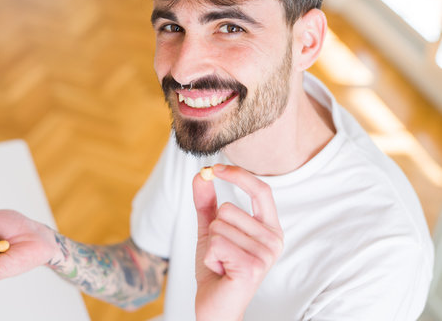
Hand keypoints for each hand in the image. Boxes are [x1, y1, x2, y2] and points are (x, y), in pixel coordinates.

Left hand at [192, 164, 283, 320]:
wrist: (214, 306)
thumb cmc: (217, 268)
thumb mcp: (211, 230)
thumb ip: (207, 203)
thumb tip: (201, 174)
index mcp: (270, 228)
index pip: (261, 190)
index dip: (238, 174)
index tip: (215, 168)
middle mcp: (274, 240)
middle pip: (229, 208)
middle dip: (214, 229)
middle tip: (221, 252)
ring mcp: (265, 254)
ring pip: (219, 226)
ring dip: (211, 245)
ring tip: (221, 262)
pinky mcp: (251, 267)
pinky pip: (216, 242)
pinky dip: (209, 256)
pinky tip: (220, 270)